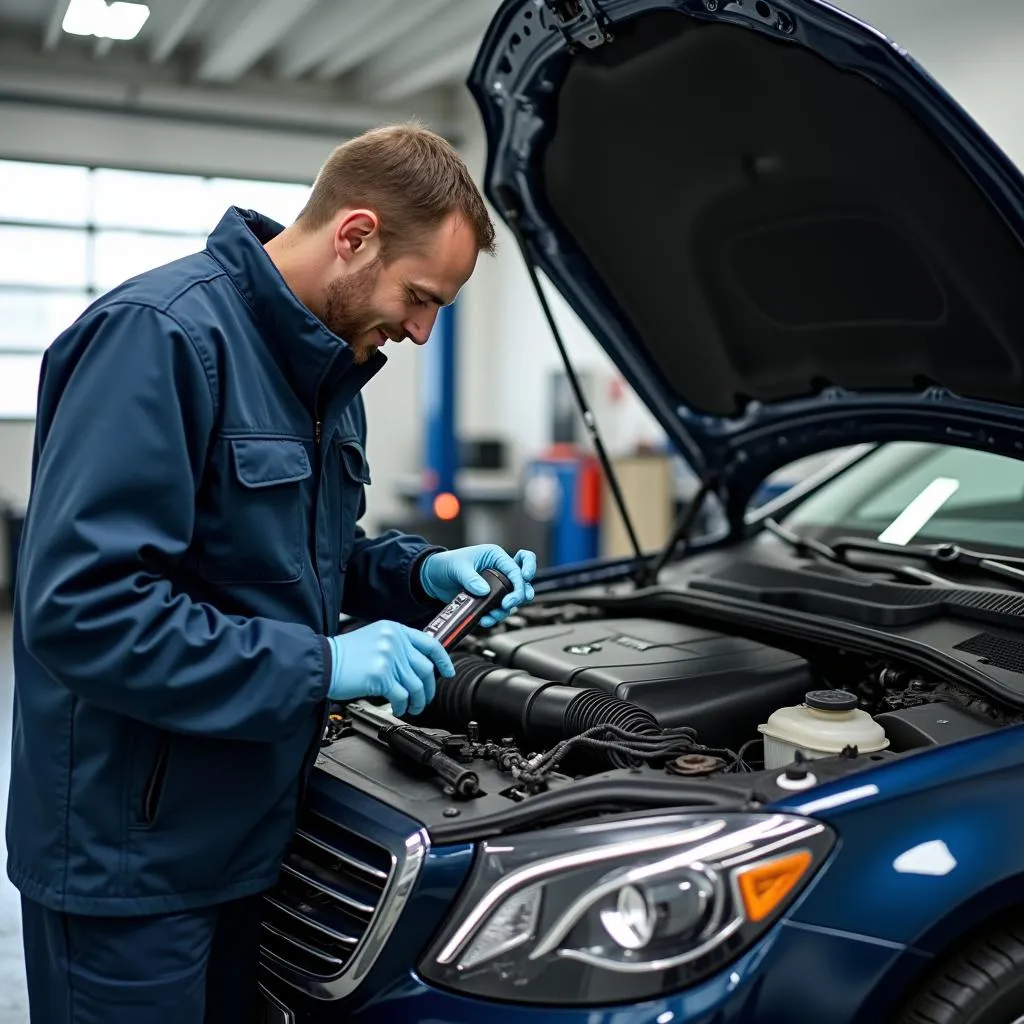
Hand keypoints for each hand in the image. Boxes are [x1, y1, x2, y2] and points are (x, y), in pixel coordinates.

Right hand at [326, 621, 454, 716]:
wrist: (320, 663)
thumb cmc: (343, 656)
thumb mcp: (374, 640)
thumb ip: (396, 647)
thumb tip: (417, 665)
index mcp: (394, 629)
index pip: (430, 643)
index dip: (443, 660)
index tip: (448, 672)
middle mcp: (394, 640)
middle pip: (426, 668)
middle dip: (429, 688)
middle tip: (424, 699)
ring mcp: (388, 657)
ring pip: (416, 685)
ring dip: (417, 701)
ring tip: (411, 708)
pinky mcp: (381, 675)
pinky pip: (402, 695)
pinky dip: (403, 706)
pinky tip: (398, 708)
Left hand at [420, 544, 536, 626]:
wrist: (433, 578)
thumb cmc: (446, 564)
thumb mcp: (457, 567)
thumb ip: (470, 578)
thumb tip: (484, 591)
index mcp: (495, 556)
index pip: (517, 568)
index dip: (521, 581)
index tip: (515, 596)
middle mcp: (500, 570)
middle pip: (522, 583)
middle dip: (519, 596)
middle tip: (506, 605)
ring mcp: (495, 585)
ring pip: (512, 599)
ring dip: (504, 610)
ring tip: (490, 616)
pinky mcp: (489, 598)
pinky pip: (498, 608)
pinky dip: (494, 616)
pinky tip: (484, 619)